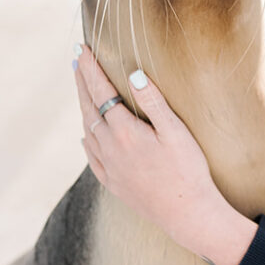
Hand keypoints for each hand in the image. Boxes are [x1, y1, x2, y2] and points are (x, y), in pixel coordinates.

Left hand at [74, 46, 255, 264]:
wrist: (187, 215)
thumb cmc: (188, 171)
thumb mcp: (176, 132)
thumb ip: (153, 102)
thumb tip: (133, 75)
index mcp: (124, 132)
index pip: (101, 92)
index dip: (91, 70)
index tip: (82, 50)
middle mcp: (110, 148)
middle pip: (89, 109)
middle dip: (82, 83)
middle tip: (77, 62)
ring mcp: (109, 168)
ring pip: (87, 131)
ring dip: (83, 108)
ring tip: (82, 92)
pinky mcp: (113, 183)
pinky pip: (91, 157)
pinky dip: (86, 141)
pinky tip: (86, 137)